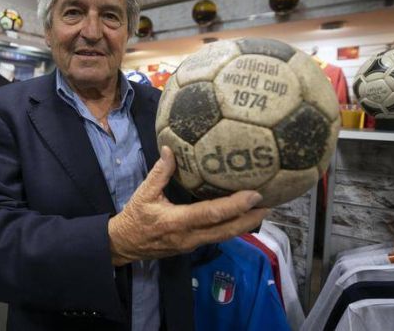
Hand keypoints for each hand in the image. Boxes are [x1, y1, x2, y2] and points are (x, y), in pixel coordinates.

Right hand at [108, 146, 268, 265]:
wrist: (125, 244)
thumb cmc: (135, 218)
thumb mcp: (143, 193)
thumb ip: (159, 172)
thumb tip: (170, 149)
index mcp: (177, 221)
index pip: (211, 214)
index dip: (235, 205)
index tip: (254, 195)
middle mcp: (190, 236)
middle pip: (227, 230)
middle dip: (250, 218)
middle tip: (269, 203)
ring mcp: (193, 243)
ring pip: (225, 235)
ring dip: (246, 224)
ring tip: (263, 210)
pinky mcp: (194, 245)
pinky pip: (218, 236)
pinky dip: (233, 226)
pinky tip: (243, 216)